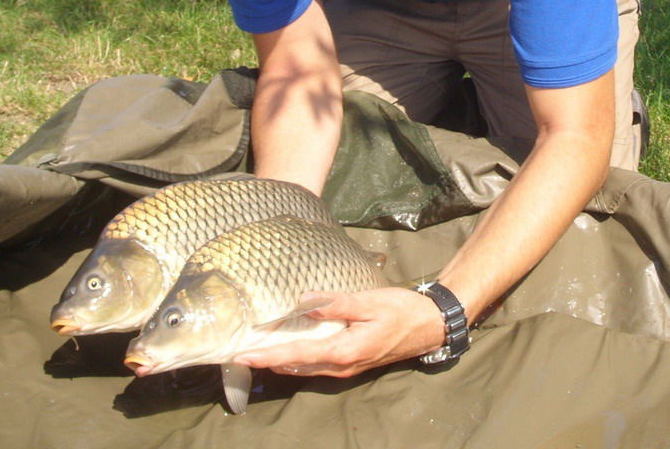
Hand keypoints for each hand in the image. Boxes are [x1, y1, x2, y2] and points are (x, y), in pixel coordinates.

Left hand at [233, 286, 445, 378]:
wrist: (429, 325)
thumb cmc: (401, 311)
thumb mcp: (369, 302)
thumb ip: (336, 303)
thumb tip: (303, 300)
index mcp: (343, 350)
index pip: (297, 355)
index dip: (268, 356)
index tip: (243, 357)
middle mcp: (342, 366)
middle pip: (297, 367)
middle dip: (269, 362)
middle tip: (241, 355)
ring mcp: (348, 368)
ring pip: (307, 369)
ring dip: (282, 362)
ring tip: (257, 354)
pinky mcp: (353, 363)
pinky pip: (318, 367)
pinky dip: (299, 360)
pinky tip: (290, 352)